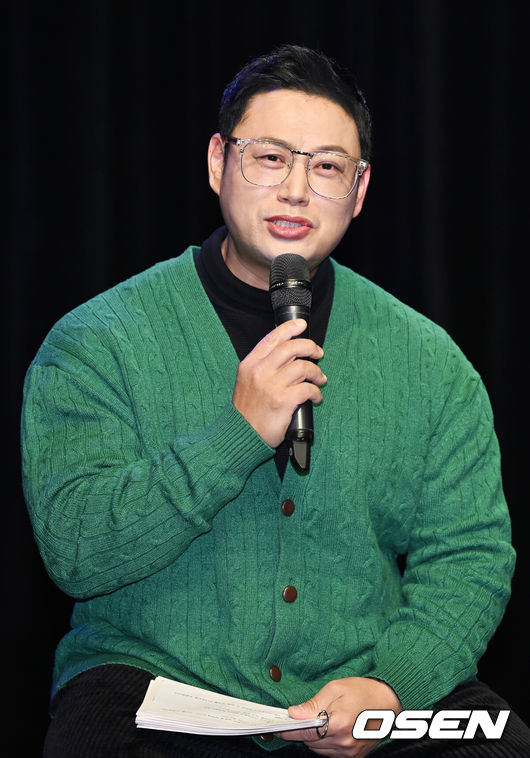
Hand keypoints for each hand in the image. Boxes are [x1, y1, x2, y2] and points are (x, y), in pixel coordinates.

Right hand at [232, 319, 325, 447]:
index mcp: (250, 364)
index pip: (272, 338)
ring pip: (303, 367)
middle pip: (292, 348)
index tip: (302, 325)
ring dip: (317, 372)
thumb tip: (288, 355)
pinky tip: (316, 397)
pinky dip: (316, 392)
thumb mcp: (246, 381)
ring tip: (320, 379)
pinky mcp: (283, 401)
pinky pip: (308, 389)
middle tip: (318, 353)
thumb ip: (262, 367)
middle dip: (310, 347)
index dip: (290, 328)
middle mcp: (260, 371)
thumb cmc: (247, 411)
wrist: (240, 435)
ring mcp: (271, 386)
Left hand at [276, 677, 401, 756]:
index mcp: (339, 725)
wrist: (389, 702)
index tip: (277, 728)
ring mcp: (350, 752)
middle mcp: (344, 743)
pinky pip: (330, 753)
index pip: (305, 734)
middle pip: (311, 743)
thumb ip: (313, 704)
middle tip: (302, 718)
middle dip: (303, 731)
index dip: (289, 731)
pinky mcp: (354, 757)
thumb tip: (294, 713)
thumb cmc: (363, 691)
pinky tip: (330, 729)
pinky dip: (326, 743)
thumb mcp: (335, 689)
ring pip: (319, 750)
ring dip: (315, 738)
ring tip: (322, 720)